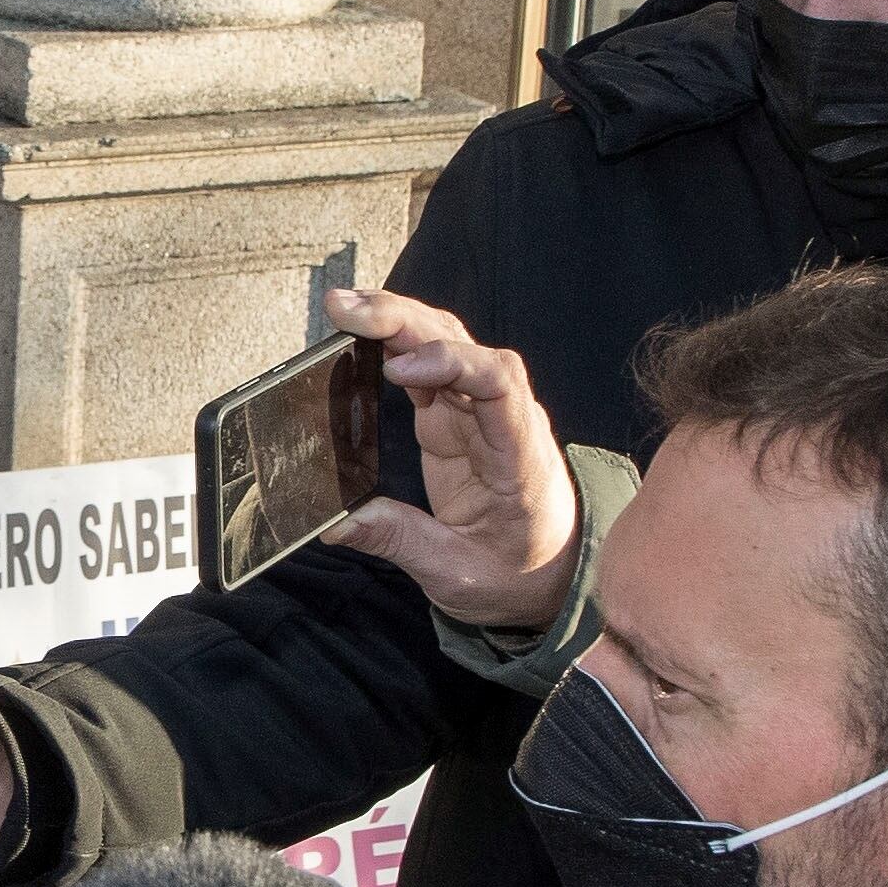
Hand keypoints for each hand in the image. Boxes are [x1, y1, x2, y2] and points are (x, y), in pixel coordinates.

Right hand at [321, 285, 576, 630]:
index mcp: (518, 456)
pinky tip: (360, 332)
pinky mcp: (454, 421)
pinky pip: (429, 367)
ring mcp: (479, 416)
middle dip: (408, 321)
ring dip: (398, 320)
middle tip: (347, 313)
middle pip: (466, 347)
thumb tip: (340, 522)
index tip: (398, 374)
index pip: (498, 384)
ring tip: (343, 310)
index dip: (449, 364)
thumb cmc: (517, 574)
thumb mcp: (458, 574)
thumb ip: (401, 541)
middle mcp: (503, 422)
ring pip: (447, 346)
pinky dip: (396, 344)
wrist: (548, 576)